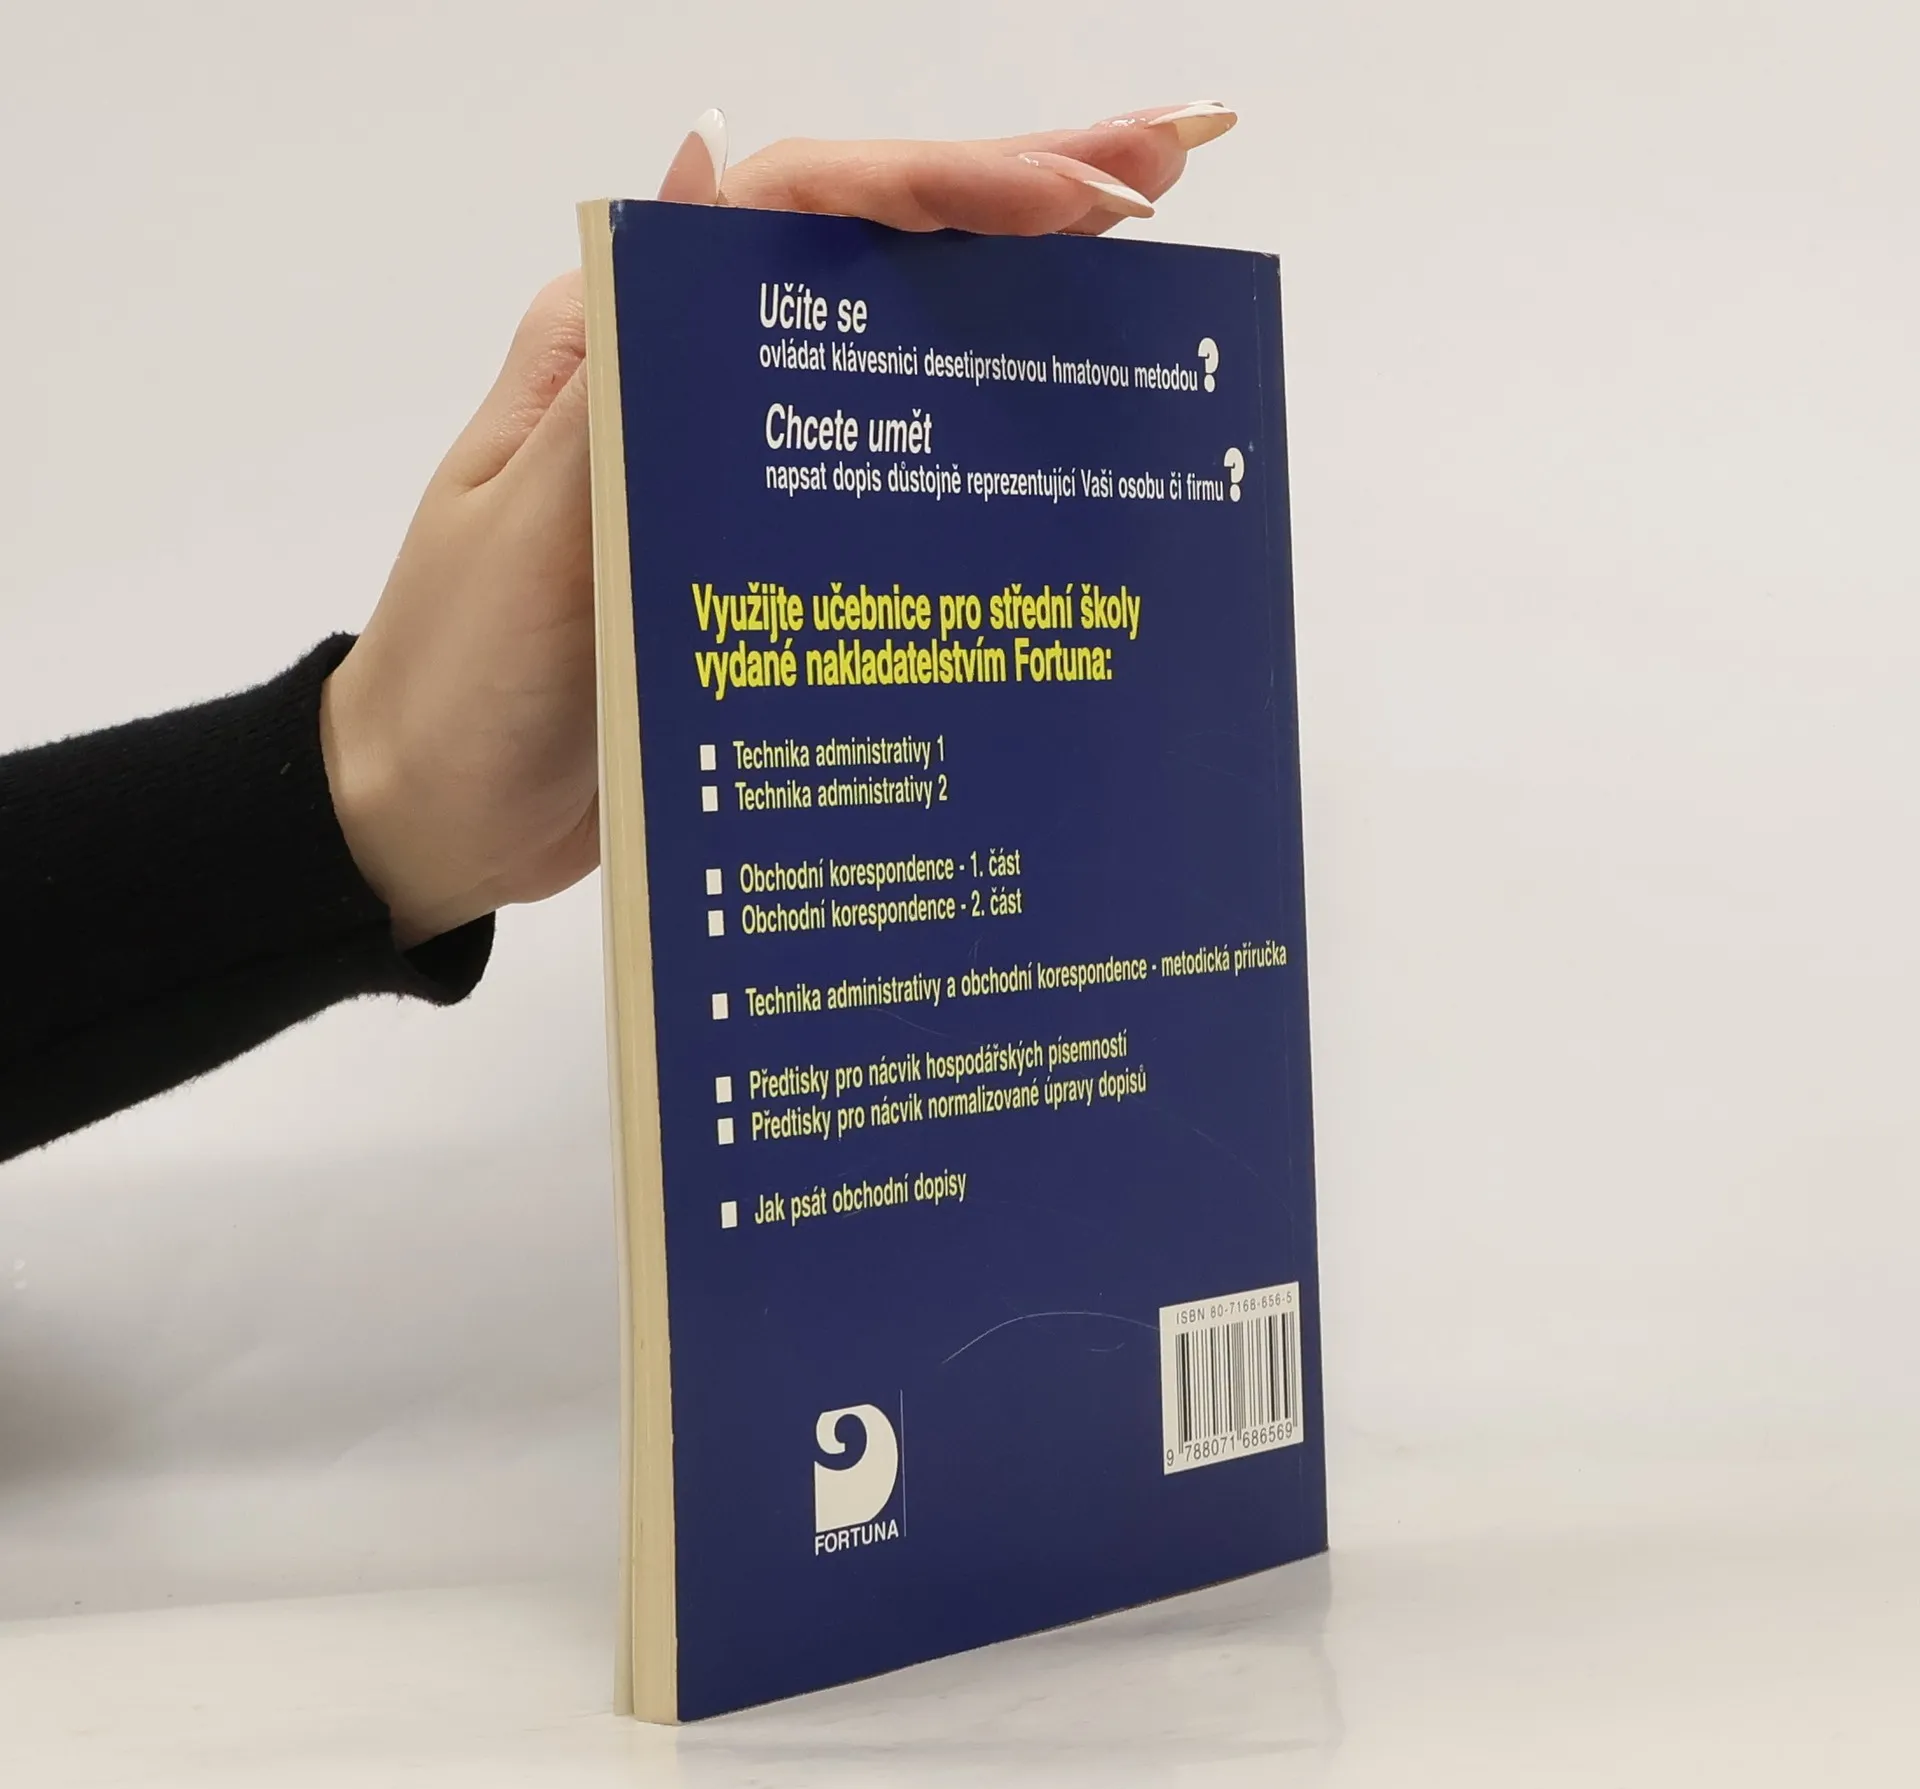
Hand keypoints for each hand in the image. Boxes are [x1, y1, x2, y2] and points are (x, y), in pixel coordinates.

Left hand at [320, 104, 1236, 945]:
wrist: (433, 818)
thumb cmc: (463, 684)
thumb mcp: (532, 531)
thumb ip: (621, 374)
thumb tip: (704, 171)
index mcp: (619, 345)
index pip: (798, 211)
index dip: (944, 183)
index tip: (1078, 193)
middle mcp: (684, 375)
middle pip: (861, 248)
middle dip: (1013, 195)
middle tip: (1164, 171)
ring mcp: (726, 455)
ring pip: (884, 338)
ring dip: (1010, 289)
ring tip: (1144, 258)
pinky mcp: (754, 537)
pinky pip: (878, 453)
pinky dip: (969, 417)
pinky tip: (1058, 419)